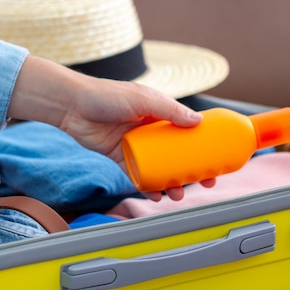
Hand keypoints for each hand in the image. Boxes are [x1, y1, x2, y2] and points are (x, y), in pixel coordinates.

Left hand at [9, 55, 215, 200]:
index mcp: (159, 113)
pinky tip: (156, 195)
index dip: (203, 147)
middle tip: (204, 184)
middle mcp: (149, 130)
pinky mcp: (119, 156)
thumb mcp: (144, 99)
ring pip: (159, 168)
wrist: (74, 105)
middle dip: (191, 171)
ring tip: (177, 194)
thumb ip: (171, 110)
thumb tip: (198, 123)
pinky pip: (137, 175)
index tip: (216, 161)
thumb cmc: (107, 94)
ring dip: (170, 183)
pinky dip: (147, 186)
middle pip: (177, 154)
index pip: (187, 132)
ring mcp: (135, 144)